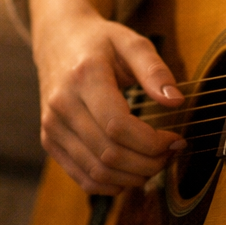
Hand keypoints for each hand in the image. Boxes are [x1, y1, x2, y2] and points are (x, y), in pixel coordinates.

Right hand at [30, 0, 185, 194]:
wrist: (58, 40)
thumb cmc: (99, 42)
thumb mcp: (131, 43)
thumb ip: (155, 70)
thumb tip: (176, 101)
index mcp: (84, 77)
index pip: (118, 126)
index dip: (152, 142)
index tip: (175, 139)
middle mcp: (62, 104)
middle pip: (109, 153)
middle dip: (149, 163)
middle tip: (171, 154)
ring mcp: (52, 125)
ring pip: (97, 171)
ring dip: (134, 177)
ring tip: (155, 163)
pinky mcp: (49, 140)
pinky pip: (83, 177)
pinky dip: (112, 184)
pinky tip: (131, 172)